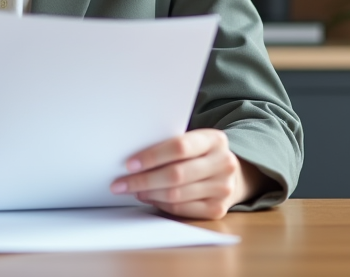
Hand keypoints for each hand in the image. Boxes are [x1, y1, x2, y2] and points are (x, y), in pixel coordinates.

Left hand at [109, 129, 265, 219]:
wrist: (229, 172)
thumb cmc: (199, 153)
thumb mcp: (193, 141)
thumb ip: (170, 145)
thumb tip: (131, 158)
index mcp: (215, 139)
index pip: (179, 146)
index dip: (152, 156)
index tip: (129, 164)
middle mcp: (224, 163)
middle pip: (176, 174)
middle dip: (143, 180)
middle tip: (120, 183)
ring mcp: (223, 188)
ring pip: (176, 194)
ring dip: (148, 193)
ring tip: (131, 190)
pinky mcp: (218, 209)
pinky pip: (181, 210)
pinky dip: (160, 205)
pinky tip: (148, 198)